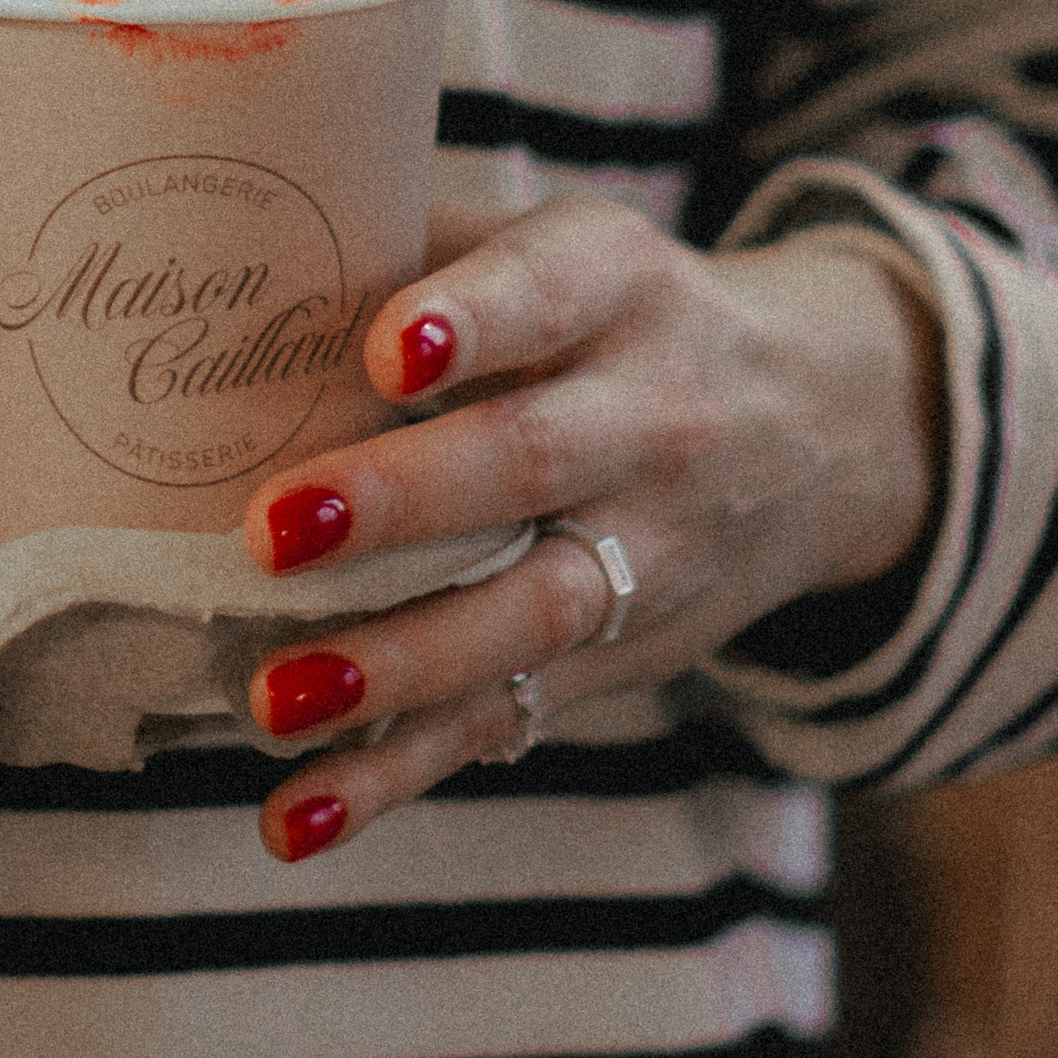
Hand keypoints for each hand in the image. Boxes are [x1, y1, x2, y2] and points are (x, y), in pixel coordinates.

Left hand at [235, 195, 946, 864]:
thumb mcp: (562, 245)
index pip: (547, 295)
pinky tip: (294, 816)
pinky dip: (395, 775)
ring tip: (274, 696)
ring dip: (396, 663)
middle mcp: (652, 419)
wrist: (828, 427)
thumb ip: (420, 241)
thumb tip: (229, 255)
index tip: (383, 349)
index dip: (471, 321)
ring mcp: (647, 553)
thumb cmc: (615, 315)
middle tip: (270, 529)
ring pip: (526, 613)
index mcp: (619, 287)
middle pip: (530, 464)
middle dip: (401, 502)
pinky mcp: (618, 657)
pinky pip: (504, 719)